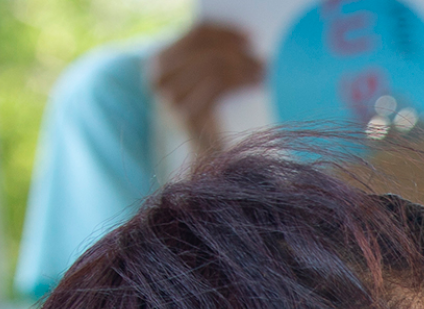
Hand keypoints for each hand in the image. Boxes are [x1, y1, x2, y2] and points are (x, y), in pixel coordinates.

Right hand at [151, 21, 264, 156]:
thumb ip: (213, 55)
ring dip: (244, 65)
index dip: (226, 32)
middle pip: (206, 48)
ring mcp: (169, 95)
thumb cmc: (212, 118)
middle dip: (237, 50)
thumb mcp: (206, 79)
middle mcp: (158, 77)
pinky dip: (241, 79)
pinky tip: (257, 82)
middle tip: (263, 56)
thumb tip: (246, 39)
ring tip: (264, 71)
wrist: (207, 161)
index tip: (251, 37)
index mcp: (160, 60)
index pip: (196, 33)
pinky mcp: (185, 113)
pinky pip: (217, 83)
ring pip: (214, 64)